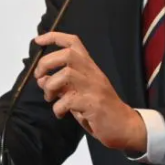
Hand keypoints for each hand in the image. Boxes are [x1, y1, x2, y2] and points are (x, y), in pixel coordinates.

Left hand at [33, 31, 146, 153]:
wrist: (125, 126)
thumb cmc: (101, 110)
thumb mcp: (79, 93)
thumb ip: (62, 85)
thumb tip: (41, 79)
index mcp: (90, 67)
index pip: (73, 42)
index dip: (54, 37)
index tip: (38, 40)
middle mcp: (93, 73)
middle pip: (67, 54)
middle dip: (46, 63)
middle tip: (39, 76)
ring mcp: (95, 88)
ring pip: (66, 74)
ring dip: (51, 86)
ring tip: (50, 97)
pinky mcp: (94, 104)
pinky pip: (68, 100)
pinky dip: (58, 107)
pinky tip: (60, 113)